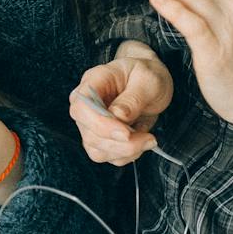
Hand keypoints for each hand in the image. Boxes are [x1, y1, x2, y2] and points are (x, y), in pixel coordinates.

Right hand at [70, 49, 173, 163]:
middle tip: (149, 138)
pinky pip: (108, 157)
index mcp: (93, 82)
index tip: (127, 133)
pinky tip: (142, 142)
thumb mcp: (148, 80)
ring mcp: (91, 124)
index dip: (100, 124)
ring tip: (148, 139)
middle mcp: (86, 105)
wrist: (151, 84)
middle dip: (121, 144)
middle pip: (89, 134)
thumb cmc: (147, 76)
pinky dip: (128, 155)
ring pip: (97, 150)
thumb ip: (133, 98)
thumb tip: (118, 116)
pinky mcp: (101, 139)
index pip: (81, 107)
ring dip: (126, 151)